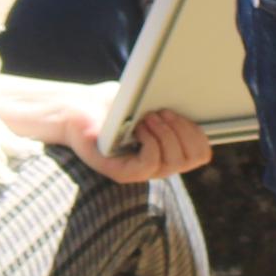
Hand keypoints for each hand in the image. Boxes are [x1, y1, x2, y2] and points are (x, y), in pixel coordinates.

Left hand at [0, 85, 208, 183]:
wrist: (75, 110)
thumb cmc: (110, 104)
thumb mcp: (149, 102)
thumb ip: (171, 109)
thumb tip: (195, 104)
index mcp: (165, 151)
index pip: (201, 154)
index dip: (199, 133)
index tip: (185, 113)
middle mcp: (154, 166)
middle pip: (192, 158)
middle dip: (184, 130)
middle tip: (164, 112)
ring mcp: (138, 172)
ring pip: (172, 162)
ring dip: (166, 133)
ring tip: (149, 116)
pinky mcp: (120, 173)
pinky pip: (150, 165)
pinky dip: (151, 142)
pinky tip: (140, 127)